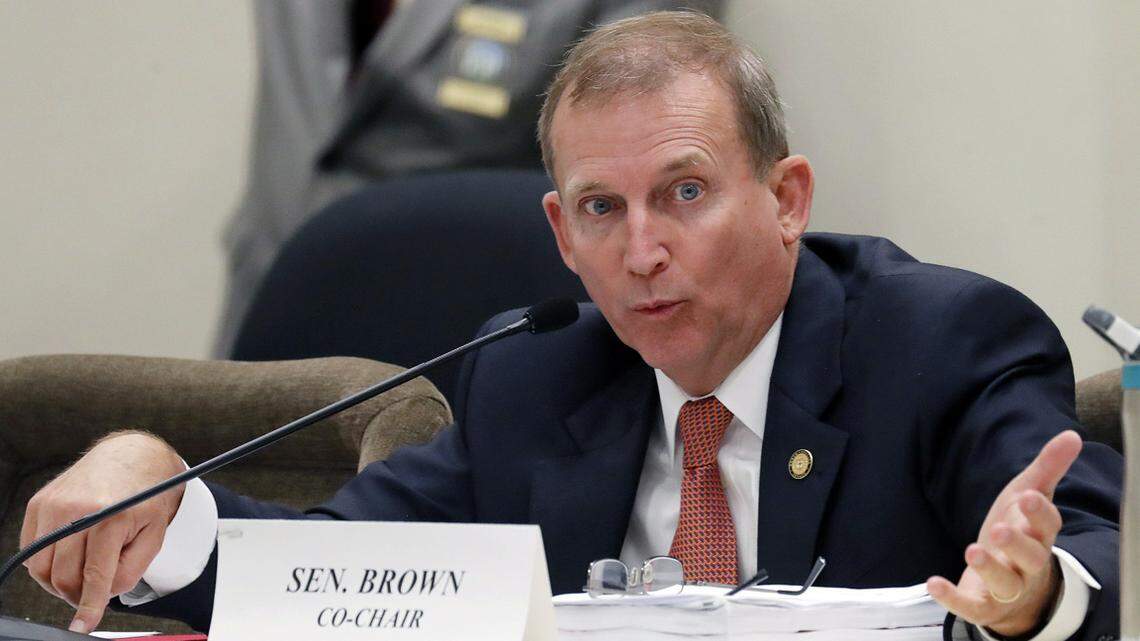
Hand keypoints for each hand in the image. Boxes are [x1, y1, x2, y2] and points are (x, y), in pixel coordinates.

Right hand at [20, 431, 186, 633]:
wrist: (130, 457)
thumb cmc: (145, 497)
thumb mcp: (154, 534)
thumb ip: (130, 570)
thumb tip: (103, 596)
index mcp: (112, 518)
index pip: (95, 575)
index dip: (89, 606)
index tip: (83, 625)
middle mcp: (77, 510)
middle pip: (63, 577)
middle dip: (76, 594)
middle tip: (91, 593)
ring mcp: (53, 505)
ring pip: (41, 568)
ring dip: (58, 581)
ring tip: (81, 573)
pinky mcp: (38, 503)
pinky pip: (30, 550)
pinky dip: (47, 562)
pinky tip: (68, 554)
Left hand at [926, 430, 1080, 636]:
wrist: (1018, 588)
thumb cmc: (1022, 532)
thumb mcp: (1029, 497)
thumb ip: (1047, 468)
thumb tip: (1071, 435)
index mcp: (1040, 535)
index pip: (1048, 525)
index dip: (1038, 513)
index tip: (1027, 497)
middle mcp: (1028, 564)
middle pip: (1030, 556)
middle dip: (1016, 543)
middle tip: (999, 529)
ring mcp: (1008, 587)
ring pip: (1005, 582)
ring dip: (989, 568)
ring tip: (972, 550)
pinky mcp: (985, 605)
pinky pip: (971, 606)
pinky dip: (953, 597)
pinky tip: (934, 583)